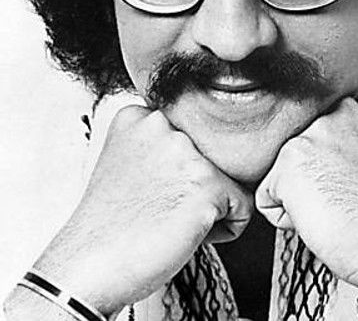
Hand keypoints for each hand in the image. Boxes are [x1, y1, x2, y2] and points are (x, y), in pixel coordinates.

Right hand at [34, 106, 252, 315]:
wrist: (90, 266)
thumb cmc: (111, 226)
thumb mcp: (129, 163)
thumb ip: (162, 145)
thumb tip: (211, 148)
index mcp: (140, 116)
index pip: (191, 134)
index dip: (179, 170)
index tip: (152, 189)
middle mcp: (163, 124)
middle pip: (213, 154)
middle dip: (197, 184)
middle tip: (159, 206)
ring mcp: (185, 151)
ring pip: (229, 178)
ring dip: (210, 204)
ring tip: (170, 219)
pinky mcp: (207, 183)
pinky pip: (242, 208)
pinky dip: (224, 229)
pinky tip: (185, 233)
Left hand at [255, 96, 357, 288]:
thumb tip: (341, 153)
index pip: (329, 122)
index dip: (333, 154)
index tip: (346, 172)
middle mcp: (337, 114)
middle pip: (304, 143)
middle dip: (314, 168)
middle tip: (342, 193)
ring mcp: (311, 135)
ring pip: (284, 168)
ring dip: (299, 190)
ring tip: (332, 205)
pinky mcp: (288, 161)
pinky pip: (267, 197)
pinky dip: (285, 215)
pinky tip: (317, 219)